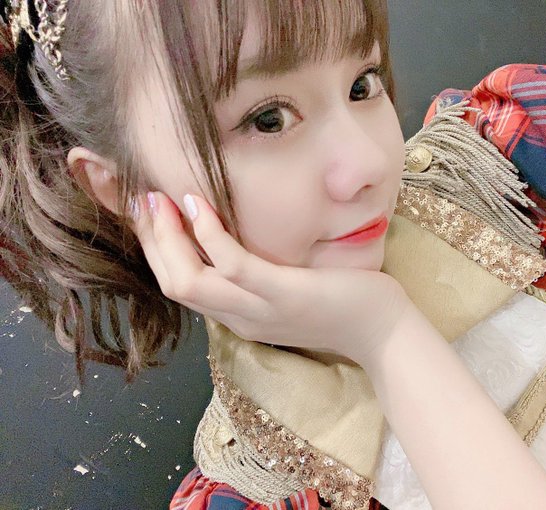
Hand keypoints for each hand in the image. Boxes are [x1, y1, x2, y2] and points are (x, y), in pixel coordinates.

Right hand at [130, 191, 409, 364]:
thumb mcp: (287, 292)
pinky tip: (200, 205)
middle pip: (173, 283)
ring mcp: (260, 309)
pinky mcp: (283, 294)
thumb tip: (236, 243)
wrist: (381, 331)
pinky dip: (209, 234)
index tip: (149, 216)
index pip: (180, 286)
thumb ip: (258, 277)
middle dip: (152, 240)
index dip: (157, 251)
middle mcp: (240, 318)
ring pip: (190, 280)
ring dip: (167, 237)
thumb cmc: (339, 302)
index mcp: (238, 316)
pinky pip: (233, 265)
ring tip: (159, 199)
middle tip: (144, 200)